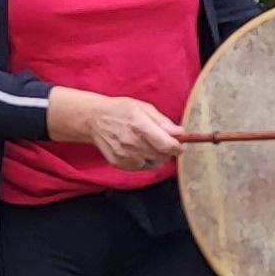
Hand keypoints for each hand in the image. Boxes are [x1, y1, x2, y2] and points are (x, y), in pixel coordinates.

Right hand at [54, 88, 181, 170]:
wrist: (94, 119)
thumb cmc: (120, 110)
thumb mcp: (144, 108)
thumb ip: (163, 122)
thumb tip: (180, 133)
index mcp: (140, 126)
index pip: (167, 145)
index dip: (178, 147)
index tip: (180, 145)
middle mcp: (132, 143)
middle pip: (163, 156)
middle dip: (168, 151)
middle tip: (163, 142)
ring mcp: (124, 155)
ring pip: (153, 163)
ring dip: (156, 156)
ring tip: (147, 144)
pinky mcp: (119, 163)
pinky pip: (141, 167)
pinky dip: (144, 160)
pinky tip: (137, 149)